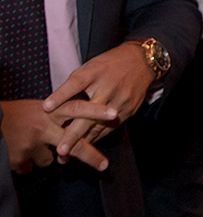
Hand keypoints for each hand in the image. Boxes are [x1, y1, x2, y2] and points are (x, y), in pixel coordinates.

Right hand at [1, 98, 113, 172]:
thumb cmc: (14, 113)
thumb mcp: (38, 108)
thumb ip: (56, 116)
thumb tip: (76, 129)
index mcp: (50, 110)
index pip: (77, 107)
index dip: (96, 111)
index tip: (115, 114)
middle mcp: (43, 125)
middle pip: (72, 144)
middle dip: (90, 156)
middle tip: (104, 166)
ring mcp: (31, 143)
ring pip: (50, 160)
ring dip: (44, 156)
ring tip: (29, 145)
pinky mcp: (18, 157)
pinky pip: (29, 167)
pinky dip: (25, 163)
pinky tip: (17, 154)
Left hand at [42, 42, 153, 161]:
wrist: (143, 61)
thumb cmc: (110, 64)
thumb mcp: (91, 66)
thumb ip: (75, 84)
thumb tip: (55, 103)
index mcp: (95, 72)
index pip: (76, 83)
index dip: (61, 95)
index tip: (46, 108)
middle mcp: (108, 87)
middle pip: (89, 112)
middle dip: (74, 133)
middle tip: (61, 149)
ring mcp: (120, 100)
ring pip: (100, 125)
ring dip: (84, 141)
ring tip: (67, 155)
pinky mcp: (129, 109)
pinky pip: (111, 127)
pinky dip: (97, 137)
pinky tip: (86, 145)